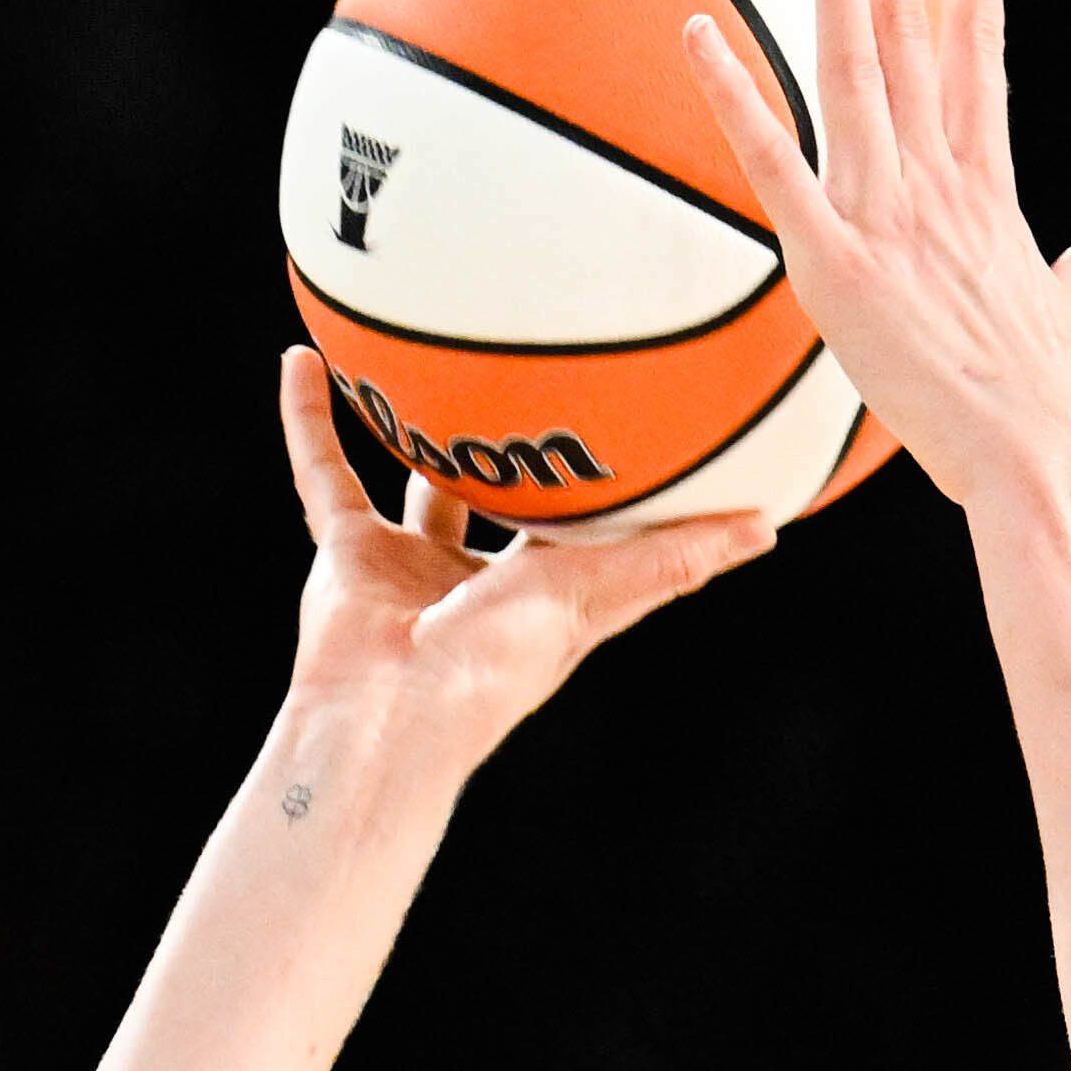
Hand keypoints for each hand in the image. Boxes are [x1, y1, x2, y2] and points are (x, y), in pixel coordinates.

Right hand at [274, 351, 771, 763]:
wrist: (391, 712)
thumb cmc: (497, 667)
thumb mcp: (598, 594)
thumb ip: (674, 561)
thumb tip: (768, 528)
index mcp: (546, 589)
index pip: (591, 527)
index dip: (614, 488)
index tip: (643, 429)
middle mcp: (480, 577)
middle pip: (503, 502)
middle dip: (517, 455)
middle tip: (536, 375)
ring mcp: (410, 564)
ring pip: (411, 482)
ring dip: (412, 429)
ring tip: (418, 358)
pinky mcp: (346, 553)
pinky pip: (322, 474)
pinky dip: (306, 421)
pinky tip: (303, 359)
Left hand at [672, 0, 1070, 515]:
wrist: (1045, 463)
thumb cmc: (1065, 409)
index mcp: (988, 187)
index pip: (977, 48)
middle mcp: (940, 180)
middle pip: (914, 24)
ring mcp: (888, 216)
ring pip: (854, 65)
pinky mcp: (836, 266)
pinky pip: (772, 166)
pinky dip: (734, 99)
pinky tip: (697, 35)